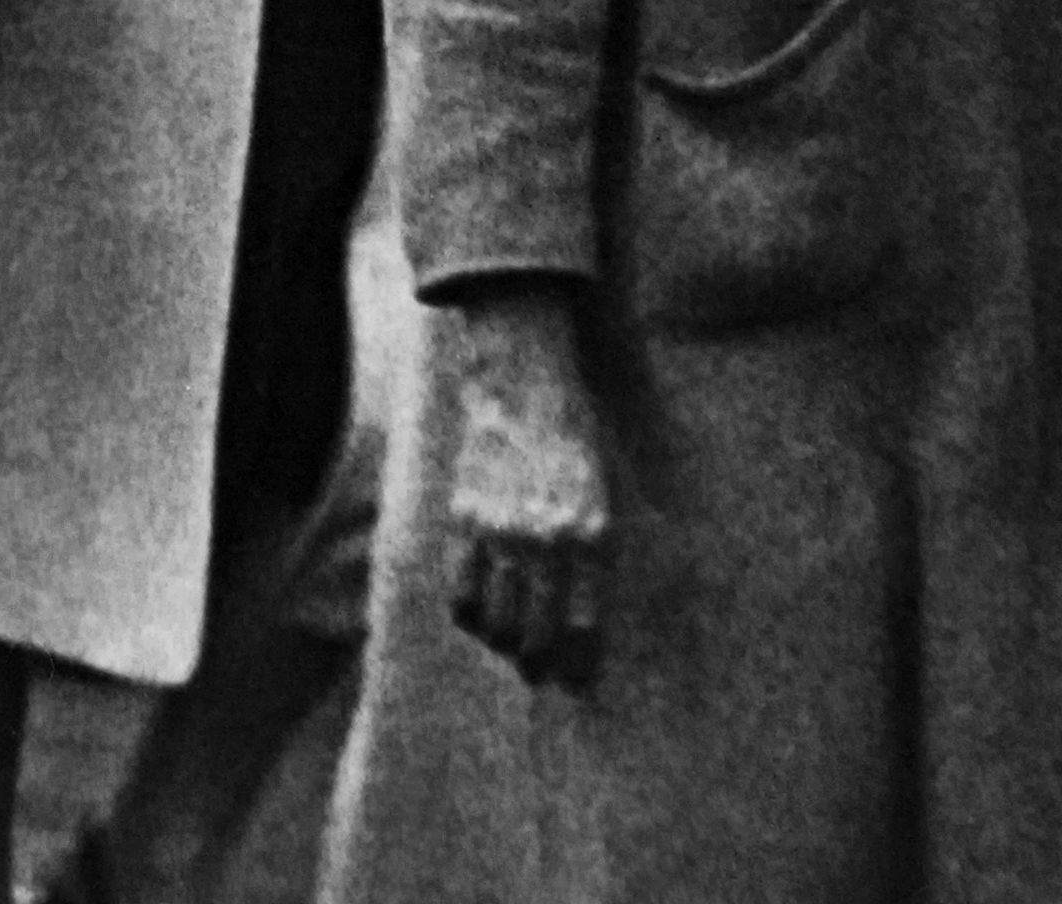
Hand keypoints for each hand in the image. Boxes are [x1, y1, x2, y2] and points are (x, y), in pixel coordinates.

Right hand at [435, 286, 614, 693]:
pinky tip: (477, 611)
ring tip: (506, 642)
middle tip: (535, 671)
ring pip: (492, 622)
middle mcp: (548, 538)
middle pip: (534, 636)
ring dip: (500, 643)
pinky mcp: (462, 517)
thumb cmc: (572, 435)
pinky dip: (467, 613)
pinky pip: (458, 591)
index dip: (576, 668)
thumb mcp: (603, 492)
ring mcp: (500, 529)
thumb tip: (583, 618)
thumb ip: (595, 553)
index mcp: (594, 533)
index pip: (582, 629)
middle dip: (535, 666)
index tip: (573, 685)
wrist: (524, 376)